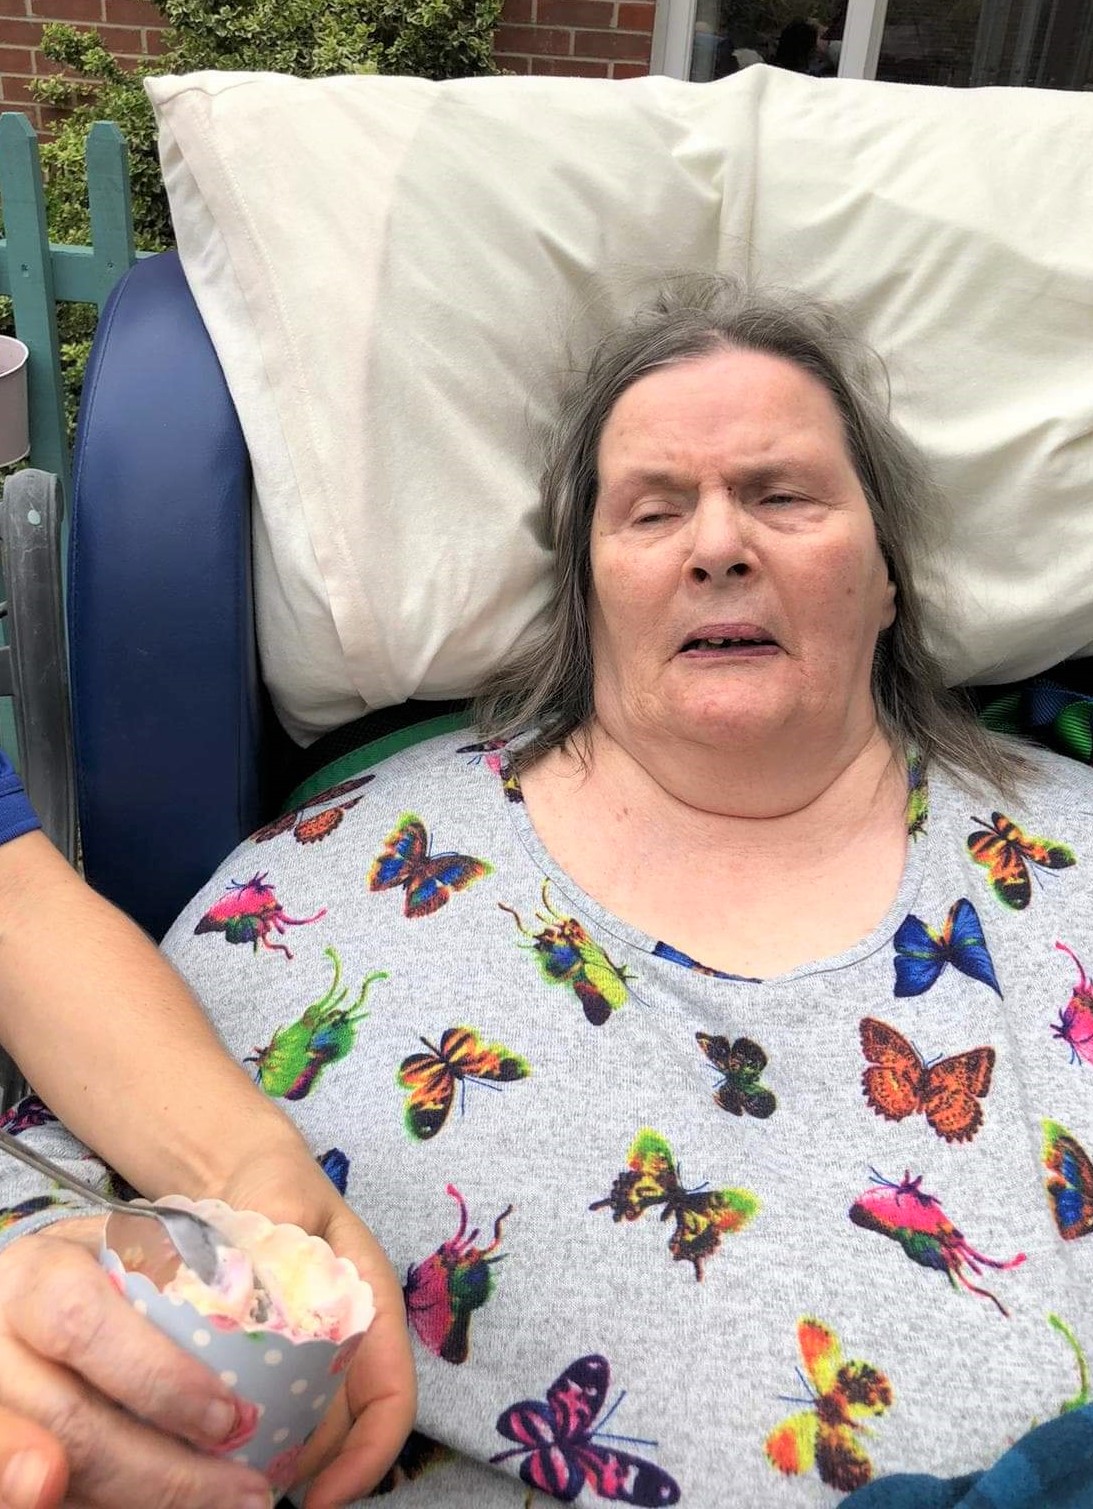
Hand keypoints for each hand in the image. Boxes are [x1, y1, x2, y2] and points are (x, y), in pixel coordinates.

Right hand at [0, 1219, 275, 1508]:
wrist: (16, 1311)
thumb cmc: (91, 1276)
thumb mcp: (119, 1252)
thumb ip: (172, 1269)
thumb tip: (261, 1300)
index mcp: (34, 1280)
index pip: (82, 1324)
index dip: (157, 1376)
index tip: (227, 1417)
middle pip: (70, 1425)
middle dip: (165, 1473)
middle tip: (246, 1493)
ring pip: (56, 1479)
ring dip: (145, 1505)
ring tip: (225, 1507)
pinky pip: (58, 1502)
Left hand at [216, 1147, 415, 1506]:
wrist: (246, 1176)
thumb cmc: (276, 1181)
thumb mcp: (284, 1195)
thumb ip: (280, 1223)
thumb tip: (262, 1278)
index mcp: (372, 1306)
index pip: (392, 1397)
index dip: (368, 1456)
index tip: (321, 1497)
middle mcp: (351, 1342)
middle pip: (346, 1431)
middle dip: (308, 1468)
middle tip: (244, 1483)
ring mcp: (315, 1357)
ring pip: (309, 1431)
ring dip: (278, 1460)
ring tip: (222, 1472)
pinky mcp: (277, 1365)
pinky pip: (273, 1415)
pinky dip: (249, 1438)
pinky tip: (204, 1443)